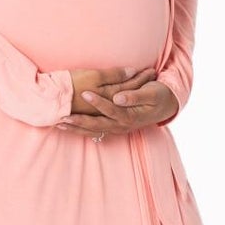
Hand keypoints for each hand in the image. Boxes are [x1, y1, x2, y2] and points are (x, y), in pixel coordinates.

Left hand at [57, 66, 173, 136]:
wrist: (166, 105)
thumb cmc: (159, 95)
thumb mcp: (152, 93)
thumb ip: (135, 96)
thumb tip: (118, 98)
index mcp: (131, 116)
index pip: (111, 109)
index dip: (98, 102)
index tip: (85, 93)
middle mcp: (122, 125)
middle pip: (97, 125)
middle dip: (79, 121)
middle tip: (63, 116)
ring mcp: (117, 128)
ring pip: (93, 130)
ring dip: (76, 128)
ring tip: (59, 123)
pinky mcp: (113, 127)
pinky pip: (94, 131)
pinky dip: (80, 129)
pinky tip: (68, 126)